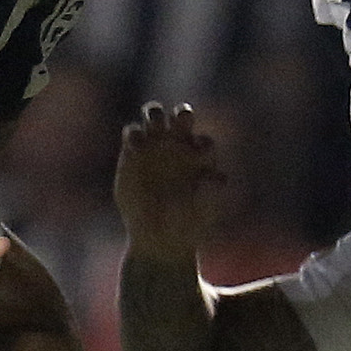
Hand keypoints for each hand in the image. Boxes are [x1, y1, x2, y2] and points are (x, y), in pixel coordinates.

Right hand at [114, 103, 223, 257]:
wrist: (159, 236)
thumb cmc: (189, 223)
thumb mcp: (203, 211)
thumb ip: (211, 193)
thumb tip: (218, 178)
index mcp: (200, 157)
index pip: (205, 143)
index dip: (202, 148)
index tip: (197, 160)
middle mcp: (179, 145)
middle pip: (182, 115)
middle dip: (182, 114)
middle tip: (182, 120)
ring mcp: (155, 145)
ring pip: (154, 114)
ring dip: (154, 115)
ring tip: (155, 126)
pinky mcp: (132, 152)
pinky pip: (132, 132)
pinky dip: (134, 135)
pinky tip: (136, 150)